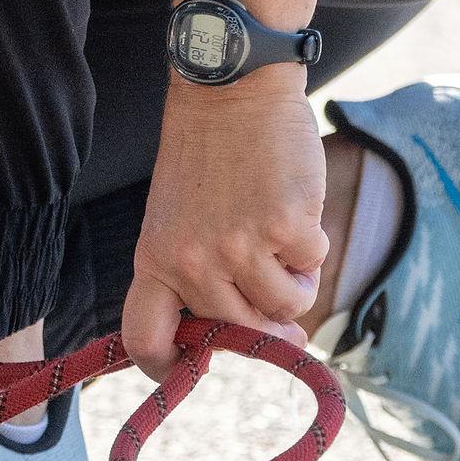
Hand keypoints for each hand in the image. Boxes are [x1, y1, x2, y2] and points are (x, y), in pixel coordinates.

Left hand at [121, 76, 326, 375]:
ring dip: (295, 278)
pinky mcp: (285, 226)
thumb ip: (195, 274)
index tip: (198, 370)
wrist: (231, 90)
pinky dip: (312, 244)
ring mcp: (239, 246)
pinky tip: (292, 205)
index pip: (146, 339)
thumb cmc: (207, 157)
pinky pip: (313, 265)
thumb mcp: (175, 218)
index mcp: (154, 260)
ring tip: (279, 233)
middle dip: (269, 320)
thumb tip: (259, 336)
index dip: (168, 369)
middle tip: (277, 281)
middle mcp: (192, 262)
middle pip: (242, 332)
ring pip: (286, 306)